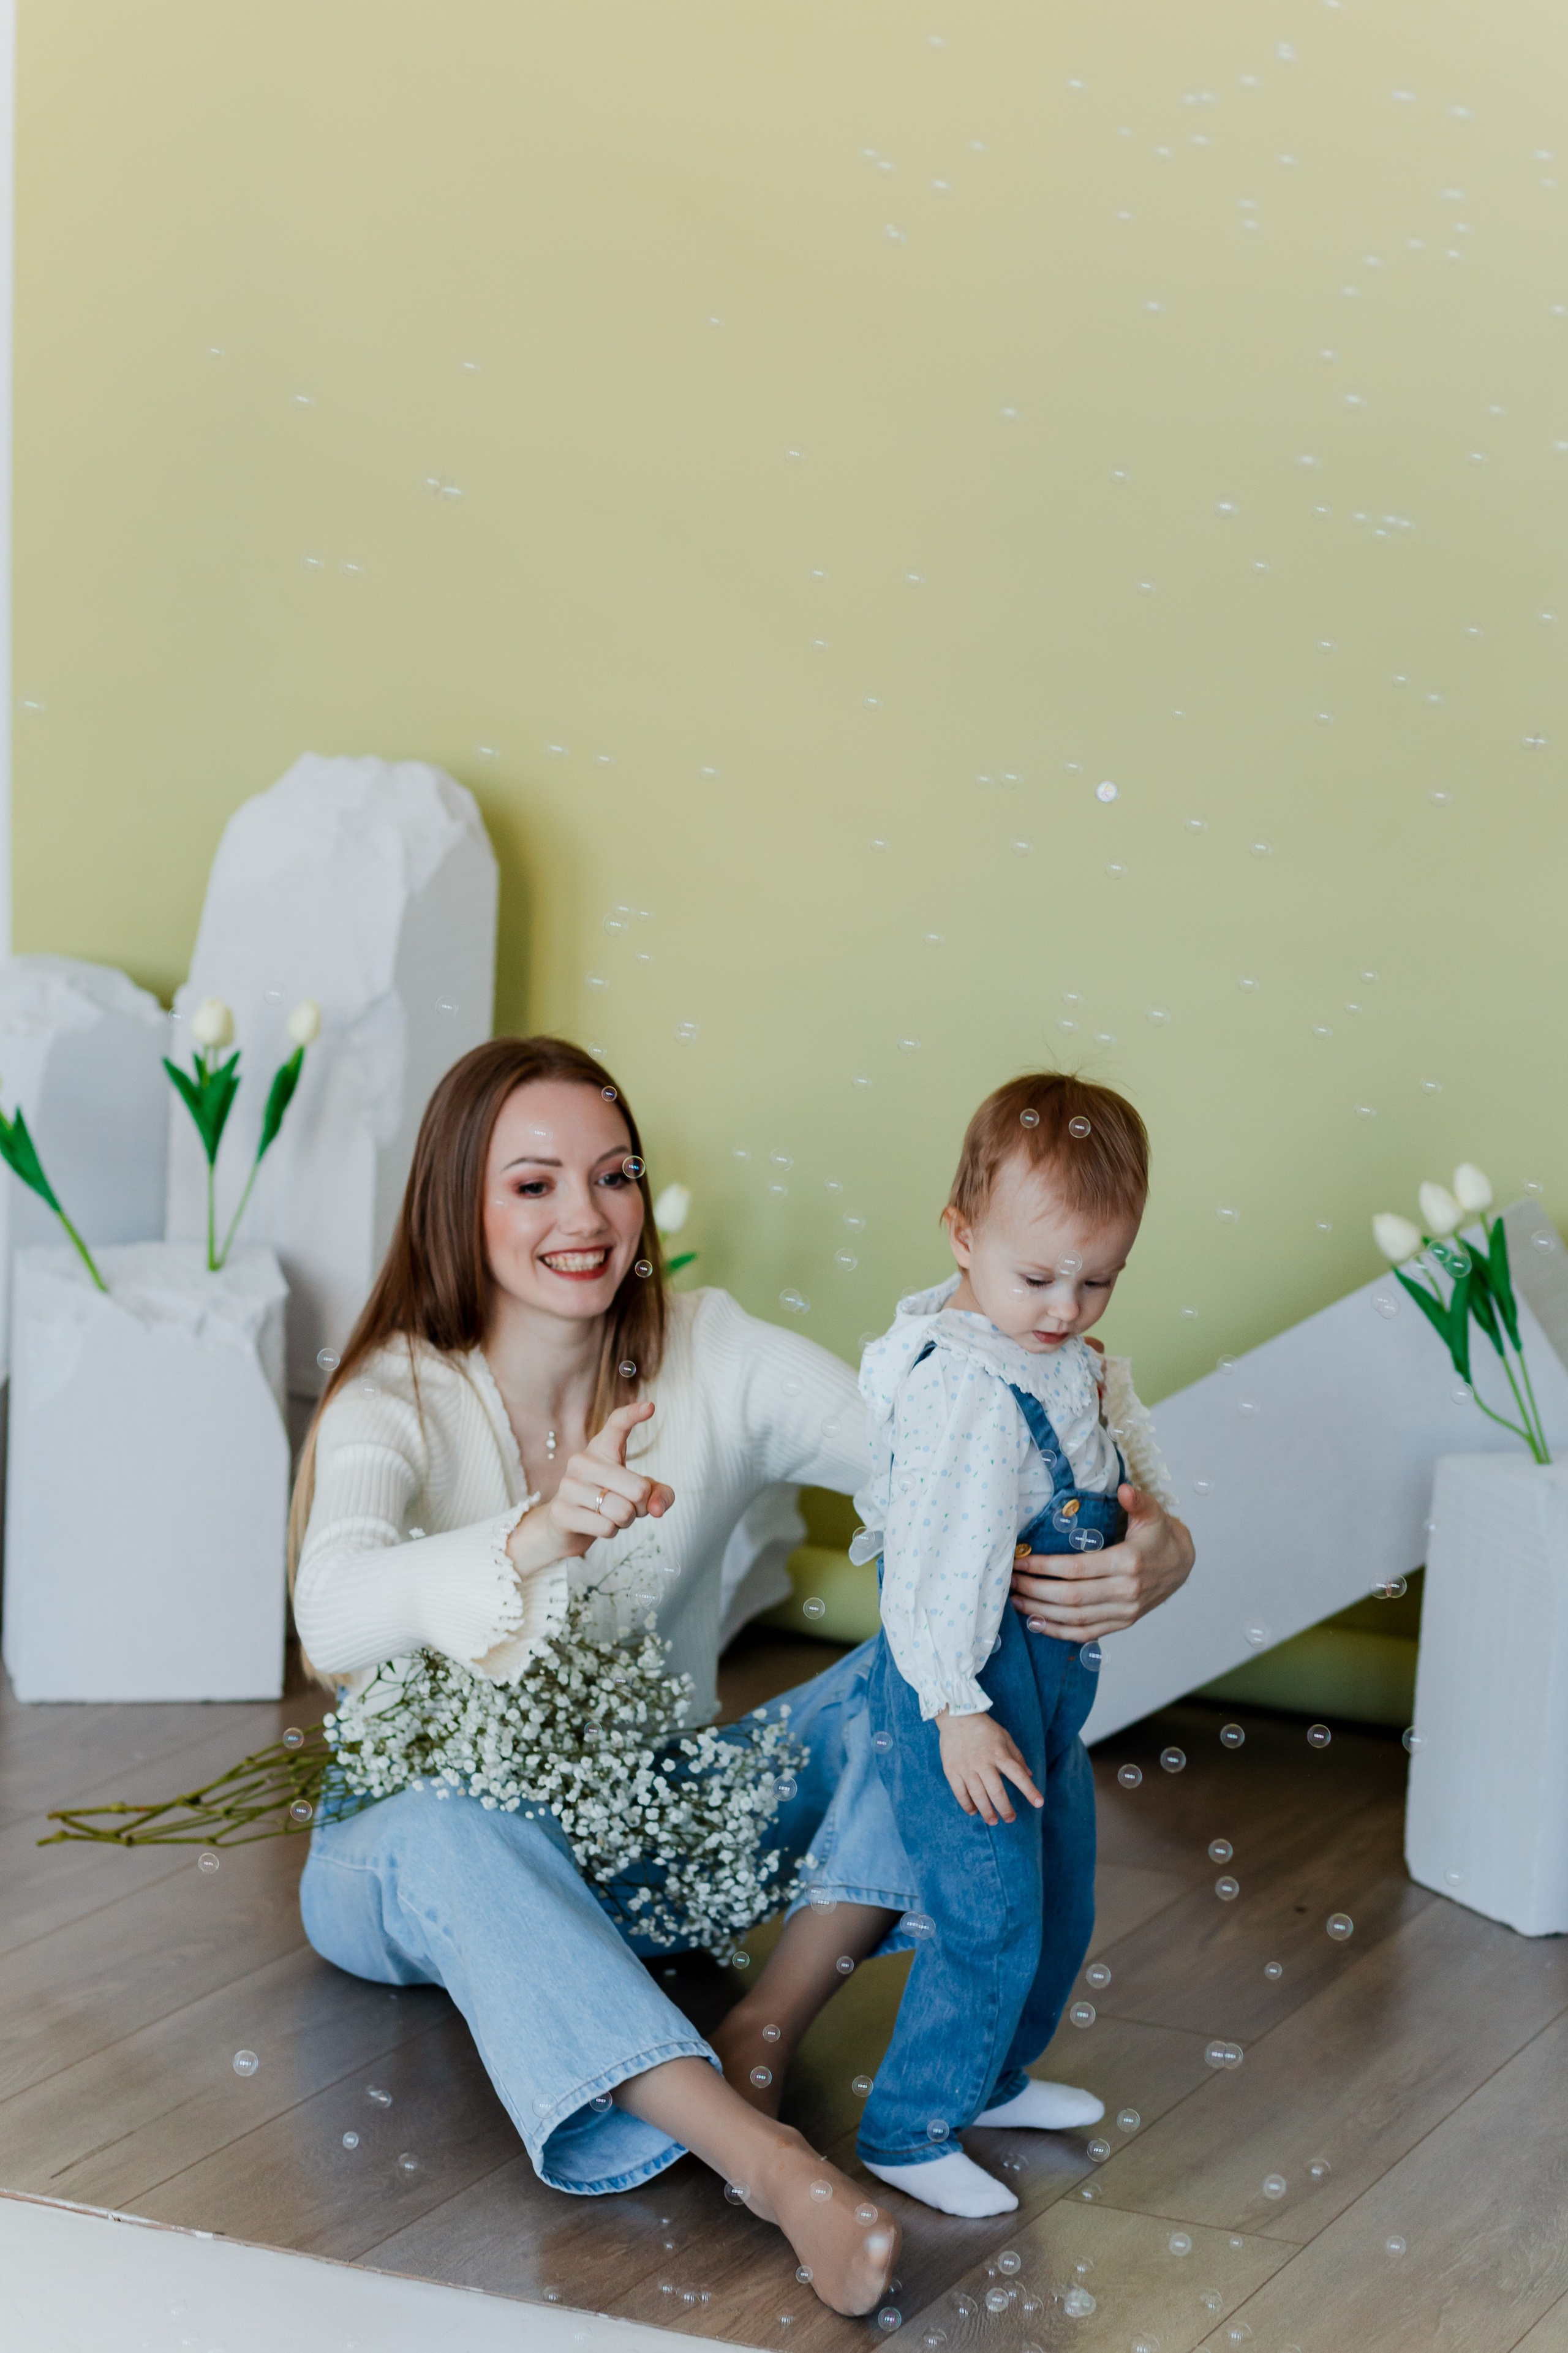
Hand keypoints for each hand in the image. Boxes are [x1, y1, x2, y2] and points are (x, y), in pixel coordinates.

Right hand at [508, 1401, 674, 1573]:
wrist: (563, 1525)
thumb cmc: (608, 1501)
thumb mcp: (638, 1495)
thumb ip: (659, 1495)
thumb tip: (656, 1508)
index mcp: (601, 1448)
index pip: (617, 1424)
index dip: (633, 1415)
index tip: (650, 1407)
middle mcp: (582, 1461)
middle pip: (637, 1488)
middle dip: (642, 1506)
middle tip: (630, 1508)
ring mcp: (569, 1485)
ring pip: (622, 1511)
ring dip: (625, 1521)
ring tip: (611, 1516)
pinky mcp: (562, 1511)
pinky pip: (606, 1527)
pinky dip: (611, 1532)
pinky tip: (597, 1525)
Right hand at [935, 1709, 1043, 1824]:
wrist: (957, 1716)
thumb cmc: (984, 1729)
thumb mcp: (1005, 1738)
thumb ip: (1017, 1757)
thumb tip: (1030, 1775)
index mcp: (999, 1754)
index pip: (1018, 1775)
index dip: (1029, 1790)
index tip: (1039, 1803)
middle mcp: (983, 1763)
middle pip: (997, 1792)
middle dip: (1005, 1809)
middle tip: (1010, 1819)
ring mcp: (966, 1767)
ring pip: (978, 1796)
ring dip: (986, 1811)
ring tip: (993, 1821)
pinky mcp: (952, 1770)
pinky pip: (959, 1792)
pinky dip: (966, 1805)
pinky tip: (973, 1811)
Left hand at [1009, 1482, 1192, 1643]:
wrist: (1182, 1564)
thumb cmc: (1159, 1535)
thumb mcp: (1152, 1513)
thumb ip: (1137, 1501)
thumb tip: (1125, 1489)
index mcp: (1128, 1563)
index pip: (1077, 1569)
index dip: (1044, 1567)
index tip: (1020, 1561)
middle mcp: (1126, 1592)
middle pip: (1071, 1597)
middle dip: (1035, 1589)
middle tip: (1009, 1580)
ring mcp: (1125, 1612)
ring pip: (1076, 1618)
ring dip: (1041, 1612)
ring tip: (1015, 1599)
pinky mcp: (1123, 1623)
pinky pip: (1087, 1633)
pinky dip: (1059, 1632)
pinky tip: (1037, 1623)